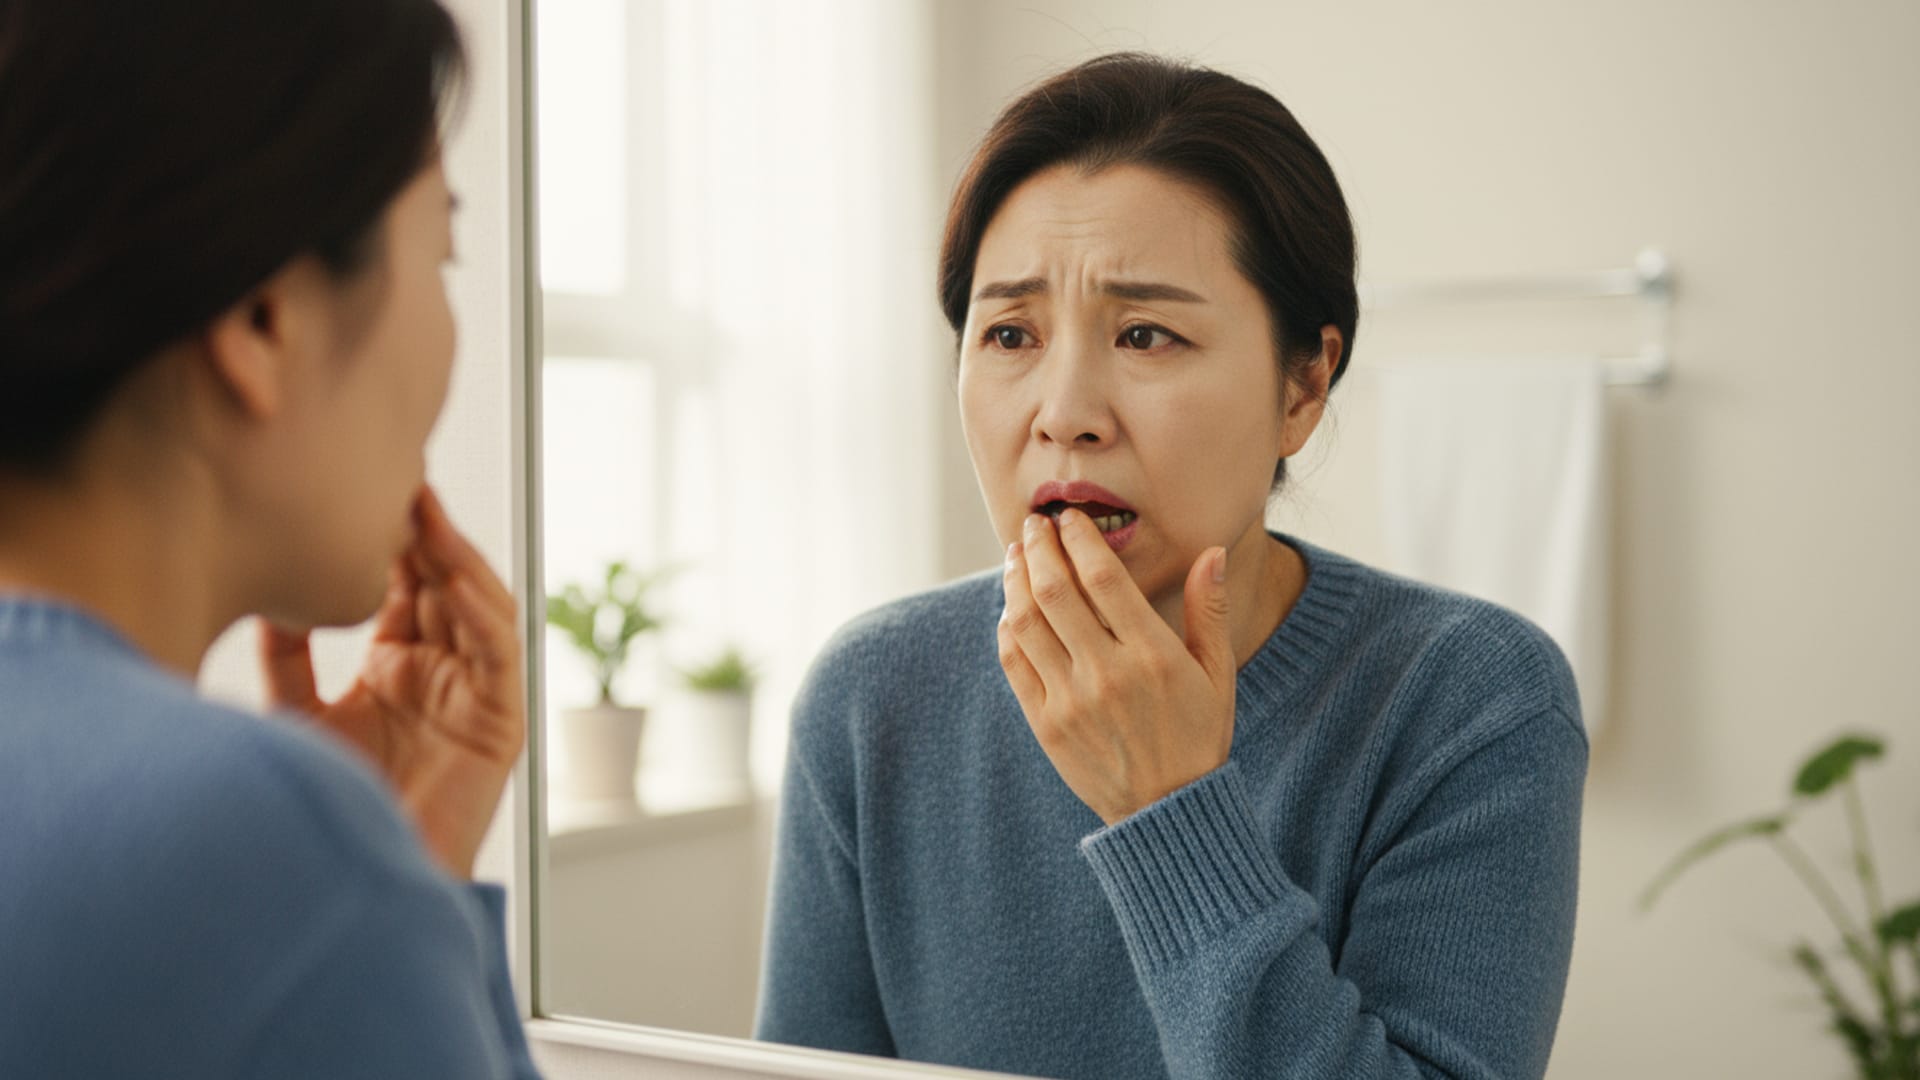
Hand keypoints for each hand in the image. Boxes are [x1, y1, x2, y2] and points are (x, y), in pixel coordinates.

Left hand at [260, 485, 524, 878]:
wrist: (367, 877)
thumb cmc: (340, 806)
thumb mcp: (297, 715)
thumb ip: (287, 658)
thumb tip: (268, 596)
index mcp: (399, 664)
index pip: (405, 582)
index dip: (391, 536)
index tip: (364, 486)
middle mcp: (443, 670)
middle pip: (443, 582)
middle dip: (426, 531)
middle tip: (400, 477)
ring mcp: (476, 691)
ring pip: (477, 605)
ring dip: (455, 558)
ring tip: (427, 514)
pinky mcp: (502, 720)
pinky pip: (500, 652)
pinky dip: (483, 612)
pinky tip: (457, 580)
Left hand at [998, 508, 1235, 824]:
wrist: (1167, 810)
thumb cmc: (1199, 735)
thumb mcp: (1218, 674)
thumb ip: (1210, 611)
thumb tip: (1210, 552)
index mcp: (1152, 655)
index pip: (1103, 577)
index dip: (1079, 539)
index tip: (1068, 518)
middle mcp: (1106, 673)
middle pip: (1055, 590)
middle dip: (1040, 548)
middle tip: (1035, 525)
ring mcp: (1070, 700)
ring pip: (1027, 622)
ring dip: (1015, 580)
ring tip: (1017, 556)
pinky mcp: (1045, 724)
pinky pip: (1015, 662)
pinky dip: (1008, 627)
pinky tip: (1012, 606)